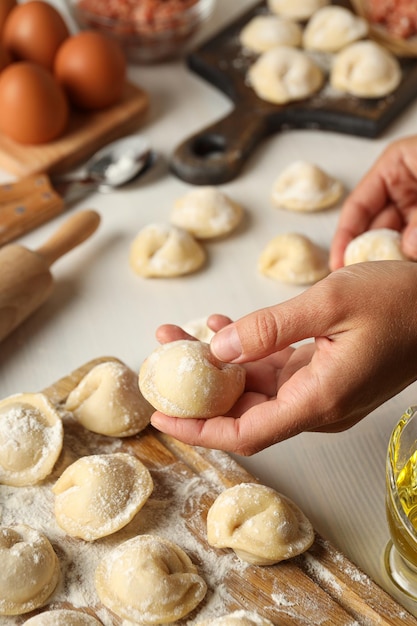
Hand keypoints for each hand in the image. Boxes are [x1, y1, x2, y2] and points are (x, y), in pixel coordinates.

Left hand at [151, 262, 416, 455]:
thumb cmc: (401, 302)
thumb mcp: (330, 302)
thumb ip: (270, 328)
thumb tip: (218, 350)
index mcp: (319, 400)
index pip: (246, 433)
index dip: (200, 430)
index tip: (161, 417)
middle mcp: (316, 404)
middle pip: (243, 410)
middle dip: (197, 387)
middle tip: (162, 354)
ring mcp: (320, 390)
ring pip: (255, 388)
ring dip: (217, 363)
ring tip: (180, 333)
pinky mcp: (323, 372)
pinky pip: (273, 370)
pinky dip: (246, 351)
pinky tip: (222, 327)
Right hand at [330, 135, 416, 269]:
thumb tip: (408, 246)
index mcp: (395, 165)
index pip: (357, 206)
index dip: (345, 238)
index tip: (338, 264)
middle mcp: (403, 187)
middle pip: (374, 228)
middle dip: (370, 253)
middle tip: (365, 279)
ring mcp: (416, 207)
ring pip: (396, 239)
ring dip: (392, 259)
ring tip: (388, 275)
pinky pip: (411, 243)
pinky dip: (408, 257)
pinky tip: (403, 270)